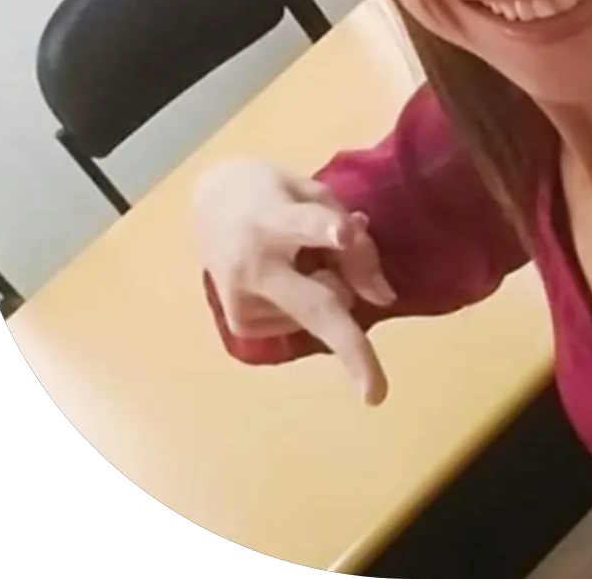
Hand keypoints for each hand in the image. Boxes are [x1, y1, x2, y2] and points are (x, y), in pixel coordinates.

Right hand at [194, 159, 397, 404]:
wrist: (209, 203)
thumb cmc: (274, 195)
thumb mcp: (316, 196)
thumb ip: (352, 241)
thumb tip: (382, 298)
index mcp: (273, 218)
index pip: (304, 221)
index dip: (327, 229)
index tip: (344, 234)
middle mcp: (253, 265)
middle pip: (314, 307)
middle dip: (351, 349)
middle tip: (377, 396)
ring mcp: (243, 300)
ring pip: (323, 311)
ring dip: (330, 287)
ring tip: (300, 256)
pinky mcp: (242, 324)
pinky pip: (306, 322)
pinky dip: (311, 300)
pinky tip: (287, 275)